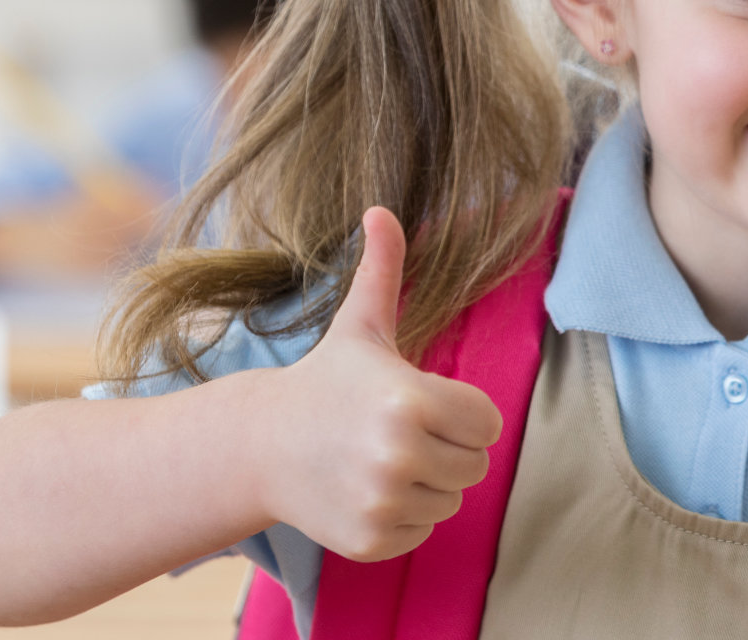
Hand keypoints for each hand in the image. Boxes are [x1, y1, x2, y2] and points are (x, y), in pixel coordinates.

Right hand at [254, 207, 502, 561]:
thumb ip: (383, 270)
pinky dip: (404, 516)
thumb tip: (382, 209)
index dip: (460, 411)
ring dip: (427, 482)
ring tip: (379, 458)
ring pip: (451, 499)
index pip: (487, 422)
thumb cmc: (325, 382)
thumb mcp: (360, 327)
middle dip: (447, 447)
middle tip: (398, 431)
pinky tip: (366, 489)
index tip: (422, 402)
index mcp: (409, 399)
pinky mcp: (372, 539)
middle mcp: (398, 454)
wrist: (261, 445)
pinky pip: (424, 531)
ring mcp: (383, 501)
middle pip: (474, 464)